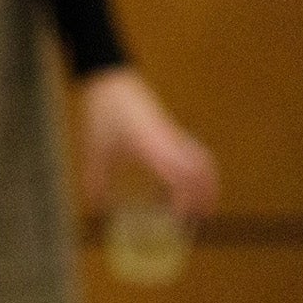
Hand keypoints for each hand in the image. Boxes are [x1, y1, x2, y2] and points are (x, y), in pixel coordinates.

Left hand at [77, 67, 219, 220]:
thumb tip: (95, 208)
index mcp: (152, 146)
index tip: (179, 220)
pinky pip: (196, 152)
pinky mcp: (173, 130)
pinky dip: (199, 170)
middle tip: (197, 222)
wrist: (111, 79)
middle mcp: (169, 141)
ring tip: (202, 207)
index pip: (180, 176)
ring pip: (203, 161)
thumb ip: (96, 179)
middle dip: (204, 197)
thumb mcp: (95, 148)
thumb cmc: (104, 111)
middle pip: (201, 172)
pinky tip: (184, 183)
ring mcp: (174, 134)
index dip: (184, 199)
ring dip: (207, 184)